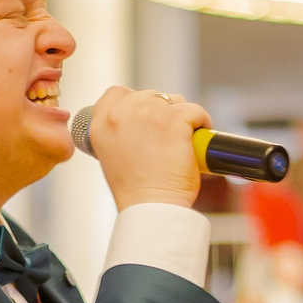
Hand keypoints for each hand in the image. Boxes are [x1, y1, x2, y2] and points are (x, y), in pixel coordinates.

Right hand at [85, 86, 208, 210]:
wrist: (151, 207)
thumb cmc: (137, 192)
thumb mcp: (112, 158)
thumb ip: (121, 135)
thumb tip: (142, 124)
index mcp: (101, 125)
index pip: (116, 94)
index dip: (134, 101)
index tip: (147, 116)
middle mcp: (121, 114)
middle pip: (149, 95)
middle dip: (162, 110)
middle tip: (170, 134)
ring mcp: (148, 114)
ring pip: (173, 100)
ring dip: (182, 115)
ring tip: (184, 138)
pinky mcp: (174, 119)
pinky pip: (194, 110)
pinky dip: (201, 122)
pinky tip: (197, 138)